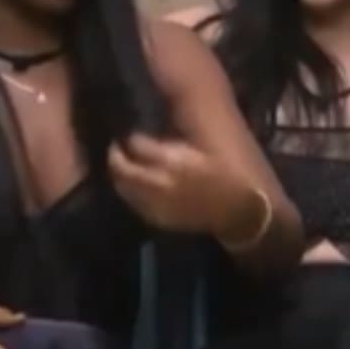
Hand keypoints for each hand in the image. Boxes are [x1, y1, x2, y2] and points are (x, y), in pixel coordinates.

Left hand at [108, 133, 262, 238]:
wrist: (234, 212)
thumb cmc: (221, 174)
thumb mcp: (202, 148)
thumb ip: (173, 139)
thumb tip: (148, 131)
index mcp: (172, 161)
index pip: (137, 144)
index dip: (131, 136)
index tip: (129, 130)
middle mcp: (158, 183)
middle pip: (122, 166)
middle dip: (115, 153)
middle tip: (116, 143)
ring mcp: (154, 204)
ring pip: (123, 186)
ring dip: (117, 173)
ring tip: (120, 161)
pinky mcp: (156, 218)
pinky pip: (133, 202)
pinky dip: (127, 190)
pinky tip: (131, 183)